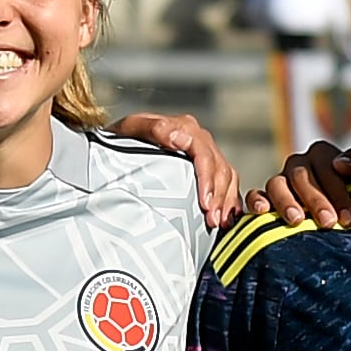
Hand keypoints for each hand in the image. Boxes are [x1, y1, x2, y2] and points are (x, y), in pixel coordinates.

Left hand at [113, 109, 240, 224]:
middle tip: (212, 219)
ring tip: (219, 222)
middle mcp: (199, 139)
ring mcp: (206, 154)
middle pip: (219, 168)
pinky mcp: (208, 168)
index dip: (207, 179)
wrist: (119, 145)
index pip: (204, 154)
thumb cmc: (122, 139)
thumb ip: (152, 128)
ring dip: (226, 201)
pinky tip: (227, 218)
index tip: (204, 203)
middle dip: (219, 196)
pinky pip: (229, 183)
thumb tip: (175, 139)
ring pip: (228, 177)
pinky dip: (230, 201)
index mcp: (184, 128)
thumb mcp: (130, 129)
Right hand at [250, 138, 350, 225]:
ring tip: (296, 221)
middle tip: (328, 223)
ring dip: (286, 202)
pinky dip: (256, 201)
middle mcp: (298, 165)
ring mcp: (280, 181)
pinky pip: (254, 195)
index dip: (338, 192)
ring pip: (276, 184)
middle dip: (315, 200)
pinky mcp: (265, 198)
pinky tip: (263, 211)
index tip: (348, 217)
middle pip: (301, 176)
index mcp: (322, 154)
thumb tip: (341, 164)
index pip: (326, 166)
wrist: (347, 216)